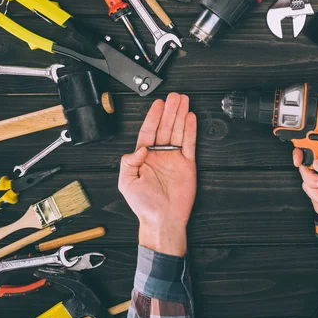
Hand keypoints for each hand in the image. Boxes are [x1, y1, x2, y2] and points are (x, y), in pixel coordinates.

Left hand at [119, 94, 196, 255]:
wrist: (163, 220)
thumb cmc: (144, 206)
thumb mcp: (126, 183)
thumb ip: (129, 161)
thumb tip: (140, 147)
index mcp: (144, 158)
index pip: (148, 131)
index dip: (153, 117)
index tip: (158, 104)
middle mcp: (160, 156)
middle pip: (165, 127)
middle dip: (170, 111)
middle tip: (174, 96)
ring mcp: (174, 159)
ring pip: (178, 132)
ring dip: (180, 116)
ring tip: (183, 101)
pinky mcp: (188, 165)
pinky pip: (190, 144)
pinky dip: (191, 130)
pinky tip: (191, 118)